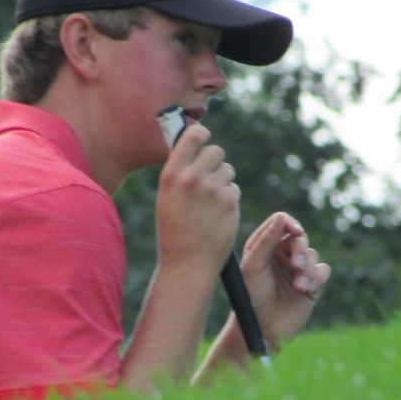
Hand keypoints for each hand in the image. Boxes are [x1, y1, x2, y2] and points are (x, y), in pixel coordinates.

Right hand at [154, 123, 239, 279]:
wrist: (186, 264)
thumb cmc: (174, 231)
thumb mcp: (167, 197)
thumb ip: (180, 172)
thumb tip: (195, 146)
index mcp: (172, 174)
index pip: (194, 135)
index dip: (202, 135)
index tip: (203, 140)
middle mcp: (192, 178)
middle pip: (216, 151)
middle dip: (215, 162)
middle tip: (209, 178)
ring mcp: (212, 190)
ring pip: (227, 170)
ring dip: (223, 181)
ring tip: (210, 202)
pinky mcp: (229, 202)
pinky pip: (233, 188)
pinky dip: (228, 199)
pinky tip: (217, 214)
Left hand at [237, 212, 330, 349]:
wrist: (264, 328)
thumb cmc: (252, 297)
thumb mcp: (253, 267)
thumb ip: (265, 241)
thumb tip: (281, 217)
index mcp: (264, 245)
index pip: (281, 222)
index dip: (290, 224)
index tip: (296, 232)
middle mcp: (281, 254)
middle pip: (300, 237)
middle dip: (300, 251)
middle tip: (296, 266)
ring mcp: (297, 268)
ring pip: (313, 254)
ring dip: (307, 269)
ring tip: (298, 286)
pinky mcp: (312, 283)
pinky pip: (323, 270)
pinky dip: (317, 278)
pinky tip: (305, 290)